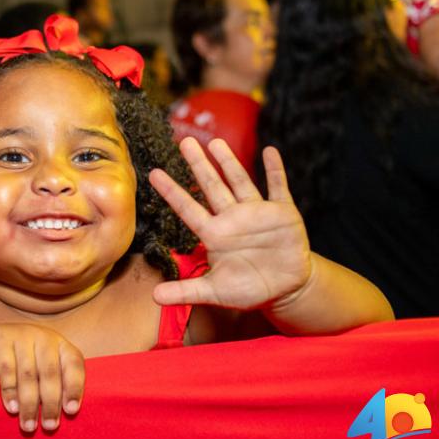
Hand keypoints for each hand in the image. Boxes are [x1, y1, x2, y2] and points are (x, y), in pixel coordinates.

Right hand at [0, 323, 83, 432]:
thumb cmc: (22, 361)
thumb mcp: (42, 366)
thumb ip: (56, 383)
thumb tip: (66, 415)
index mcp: (60, 344)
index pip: (74, 363)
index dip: (74, 387)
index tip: (71, 411)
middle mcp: (43, 337)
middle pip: (50, 372)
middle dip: (51, 403)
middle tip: (49, 426)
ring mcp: (20, 336)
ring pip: (28, 374)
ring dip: (30, 403)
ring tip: (29, 425)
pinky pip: (7, 370)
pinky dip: (10, 392)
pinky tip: (12, 408)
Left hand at [148, 138, 311, 309]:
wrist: (286, 288)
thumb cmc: (248, 288)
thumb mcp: (214, 292)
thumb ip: (186, 291)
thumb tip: (153, 297)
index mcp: (214, 234)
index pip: (187, 209)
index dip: (171, 192)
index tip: (153, 173)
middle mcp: (232, 218)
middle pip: (211, 187)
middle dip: (198, 165)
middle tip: (184, 141)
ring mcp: (257, 213)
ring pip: (240, 182)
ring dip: (229, 162)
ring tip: (216, 142)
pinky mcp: (283, 213)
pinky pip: (278, 188)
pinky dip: (275, 170)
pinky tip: (270, 151)